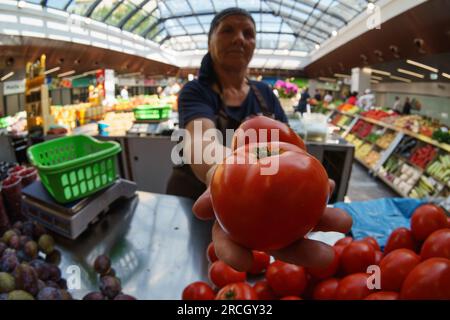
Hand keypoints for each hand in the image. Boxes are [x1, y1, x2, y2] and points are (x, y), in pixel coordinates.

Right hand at [193, 179, 352, 271]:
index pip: (234, 247)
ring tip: (344, 221)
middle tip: (325, 258)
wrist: (241, 156)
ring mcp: (285, 213)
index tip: (248, 264)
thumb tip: (200, 210)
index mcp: (238, 227)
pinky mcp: (300, 196)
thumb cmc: (227, 171)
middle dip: (304, 252)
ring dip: (325, 221)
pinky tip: (329, 185)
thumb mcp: (215, 177)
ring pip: (305, 222)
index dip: (239, 258)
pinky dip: (321, 188)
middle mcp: (265, 227)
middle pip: (281, 244)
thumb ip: (208, 193)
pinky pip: (311, 192)